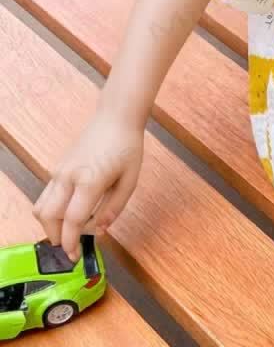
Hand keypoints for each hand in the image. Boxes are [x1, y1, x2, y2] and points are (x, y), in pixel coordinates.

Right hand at [32, 111, 144, 260]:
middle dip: (56, 237)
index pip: (73, 220)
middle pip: (48, 217)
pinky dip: (53, 210)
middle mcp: (68, 176)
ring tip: (70, 231)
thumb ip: (114, 207)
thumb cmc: (127, 146)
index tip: (74, 256)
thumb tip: (101, 230)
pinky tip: (71, 211)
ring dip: (51, 224)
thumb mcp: (130, 179)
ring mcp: (59, 171)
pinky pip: (47, 195)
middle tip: (71, 246)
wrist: (116, 117)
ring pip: (41, 206)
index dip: (71, 242)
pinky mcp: (57, 167)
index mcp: (89, 180)